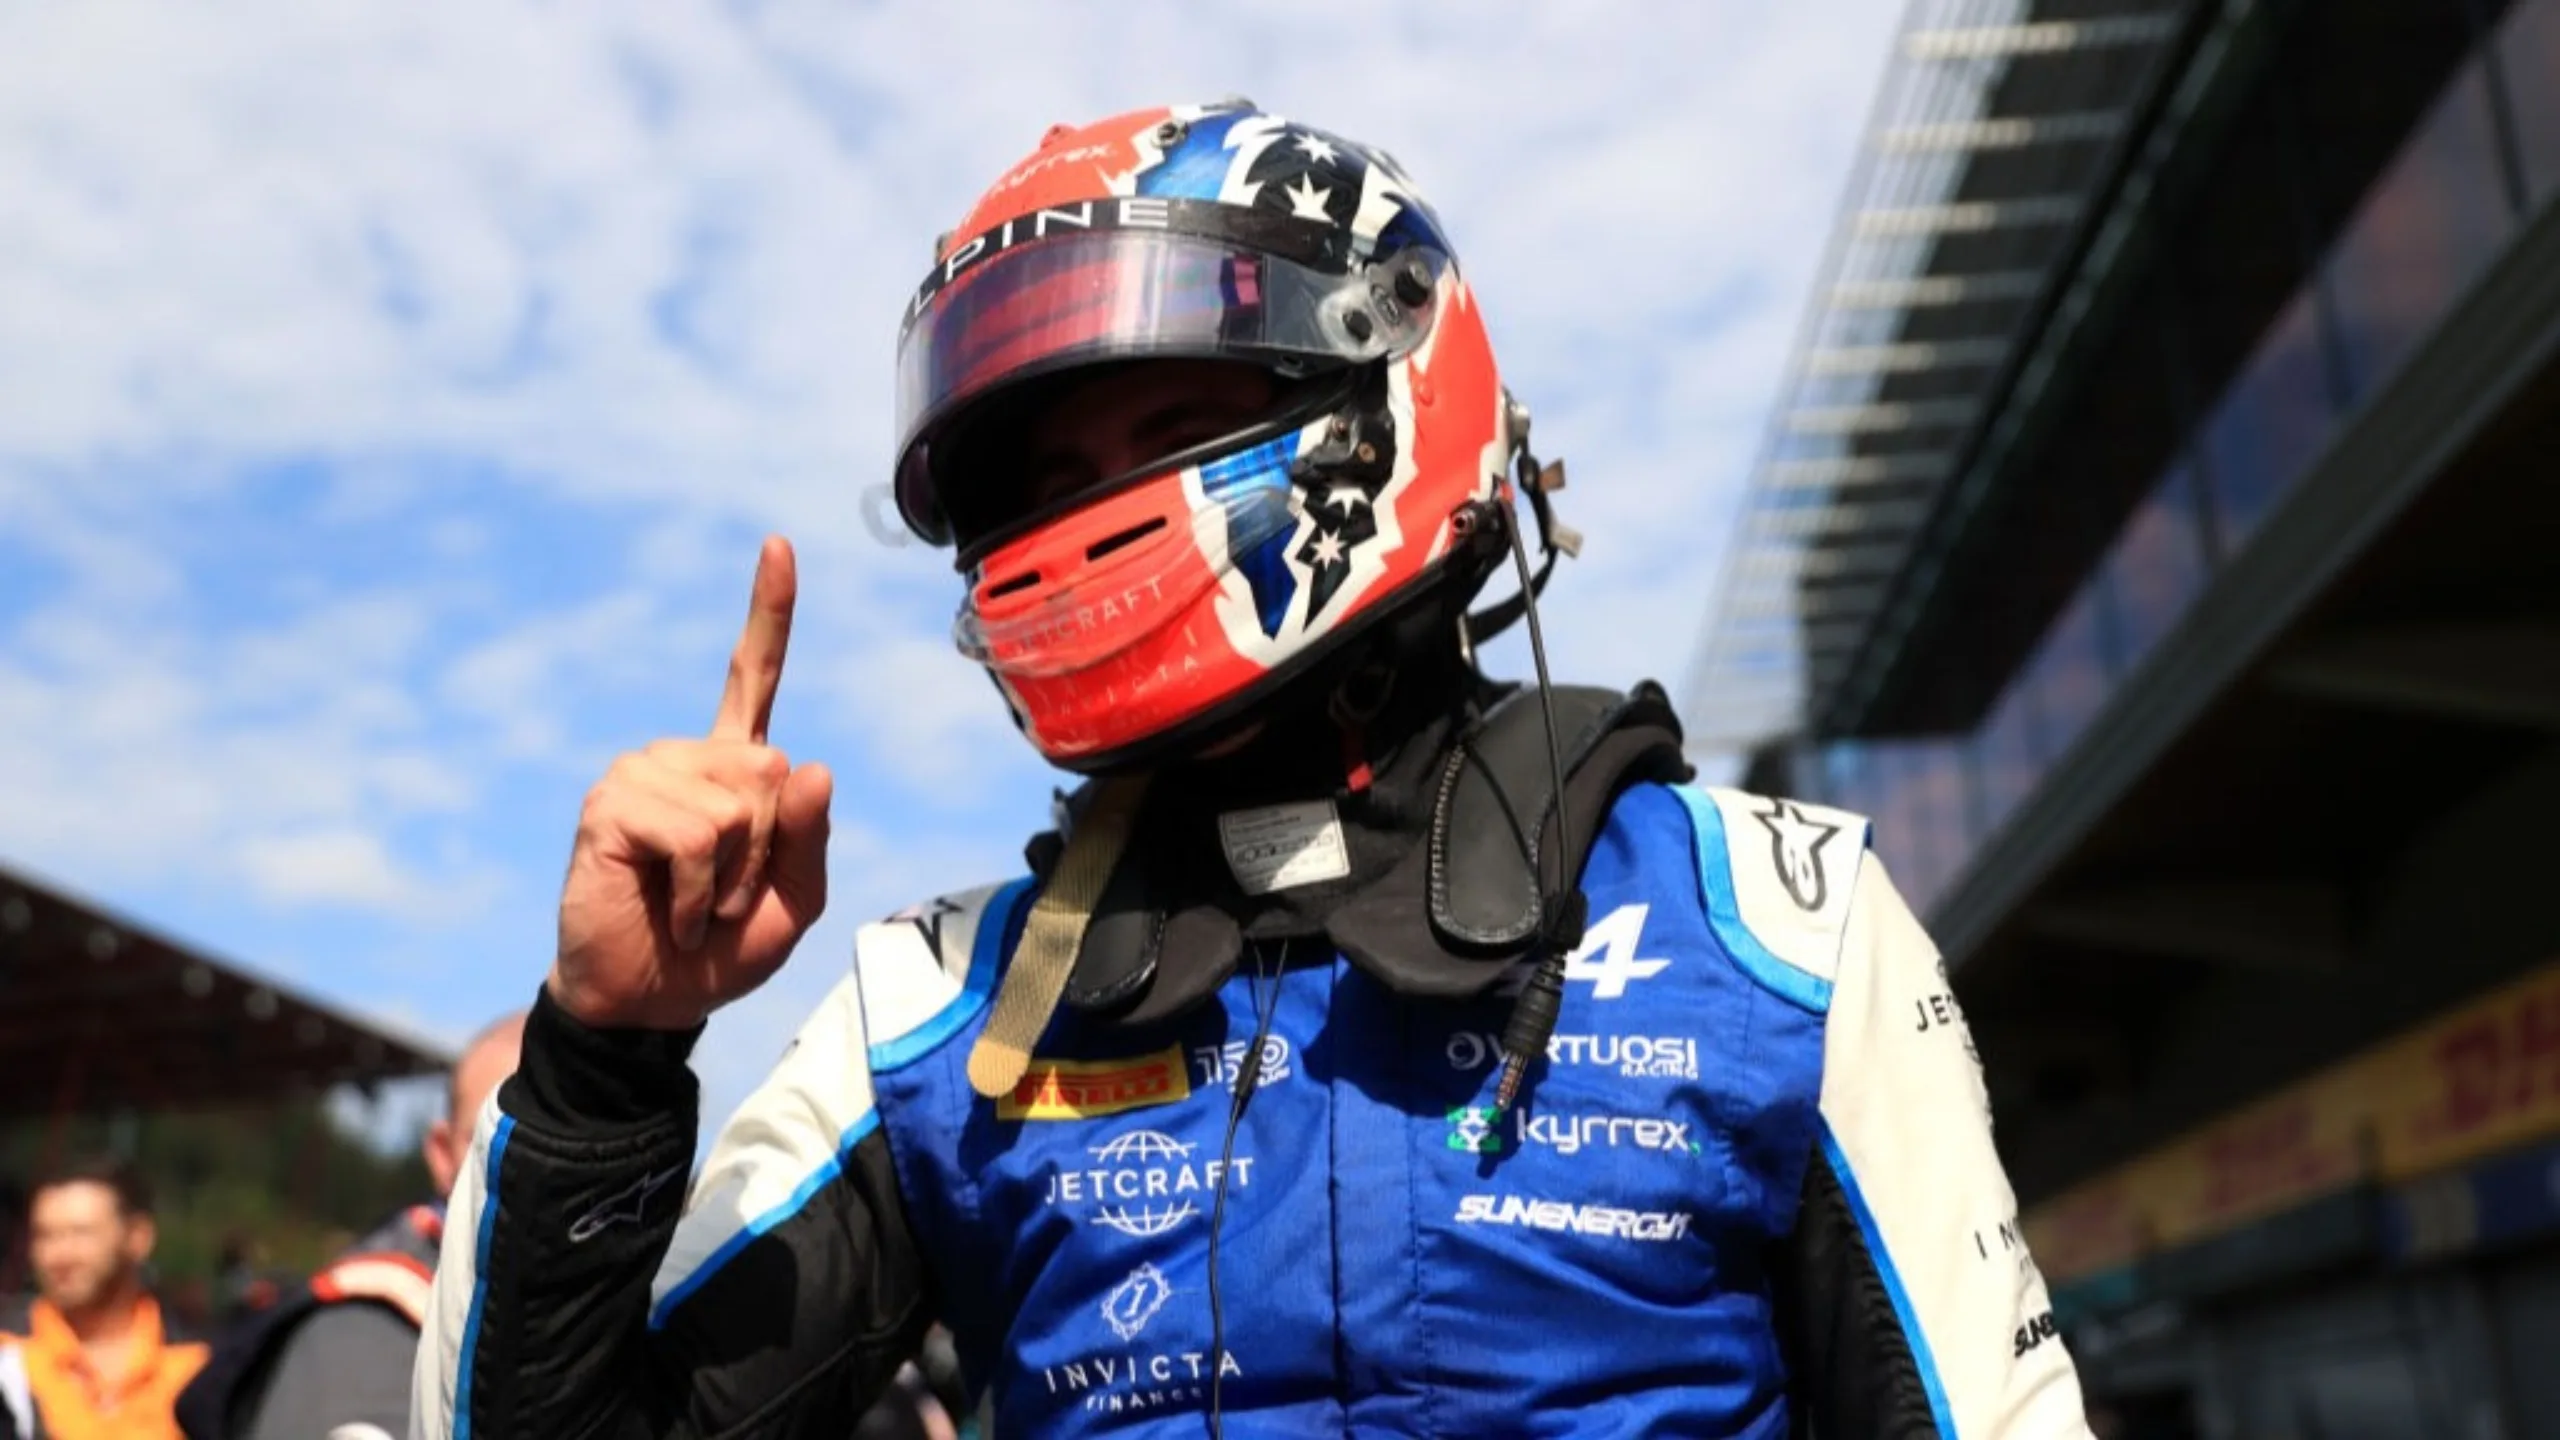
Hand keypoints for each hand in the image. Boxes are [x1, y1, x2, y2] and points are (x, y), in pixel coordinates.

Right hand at [549, 536, 832, 1030]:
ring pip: (742, 803)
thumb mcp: (794, 899)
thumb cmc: (721, 950)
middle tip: (725, 895)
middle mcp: (686, 756)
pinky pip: (700, 834)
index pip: (754, 676)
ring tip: (696, 902)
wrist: (651, 1002)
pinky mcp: (612, 803)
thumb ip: (811, 836)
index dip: (768, 612)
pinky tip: (672, 908)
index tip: (778, 544)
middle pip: (777, 772)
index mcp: (732, 766)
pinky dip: (703, 890)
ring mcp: (643, 773)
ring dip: (734, 877)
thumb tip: (809, 763)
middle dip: (768, 852)